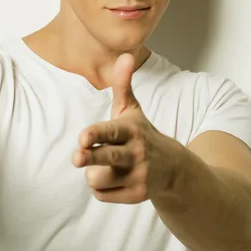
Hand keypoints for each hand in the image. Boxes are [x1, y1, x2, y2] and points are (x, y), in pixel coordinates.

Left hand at [72, 53, 184, 203]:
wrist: (173, 168)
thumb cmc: (141, 133)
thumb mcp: (132, 109)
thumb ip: (122, 85)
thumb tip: (124, 55)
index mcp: (131, 130)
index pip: (111, 132)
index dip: (96, 134)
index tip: (83, 138)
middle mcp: (136, 153)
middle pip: (107, 157)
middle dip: (91, 157)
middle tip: (78, 157)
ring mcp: (138, 175)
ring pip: (99, 179)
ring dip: (93, 174)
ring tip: (104, 166)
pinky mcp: (137, 195)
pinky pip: (103, 195)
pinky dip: (101, 189)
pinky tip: (114, 179)